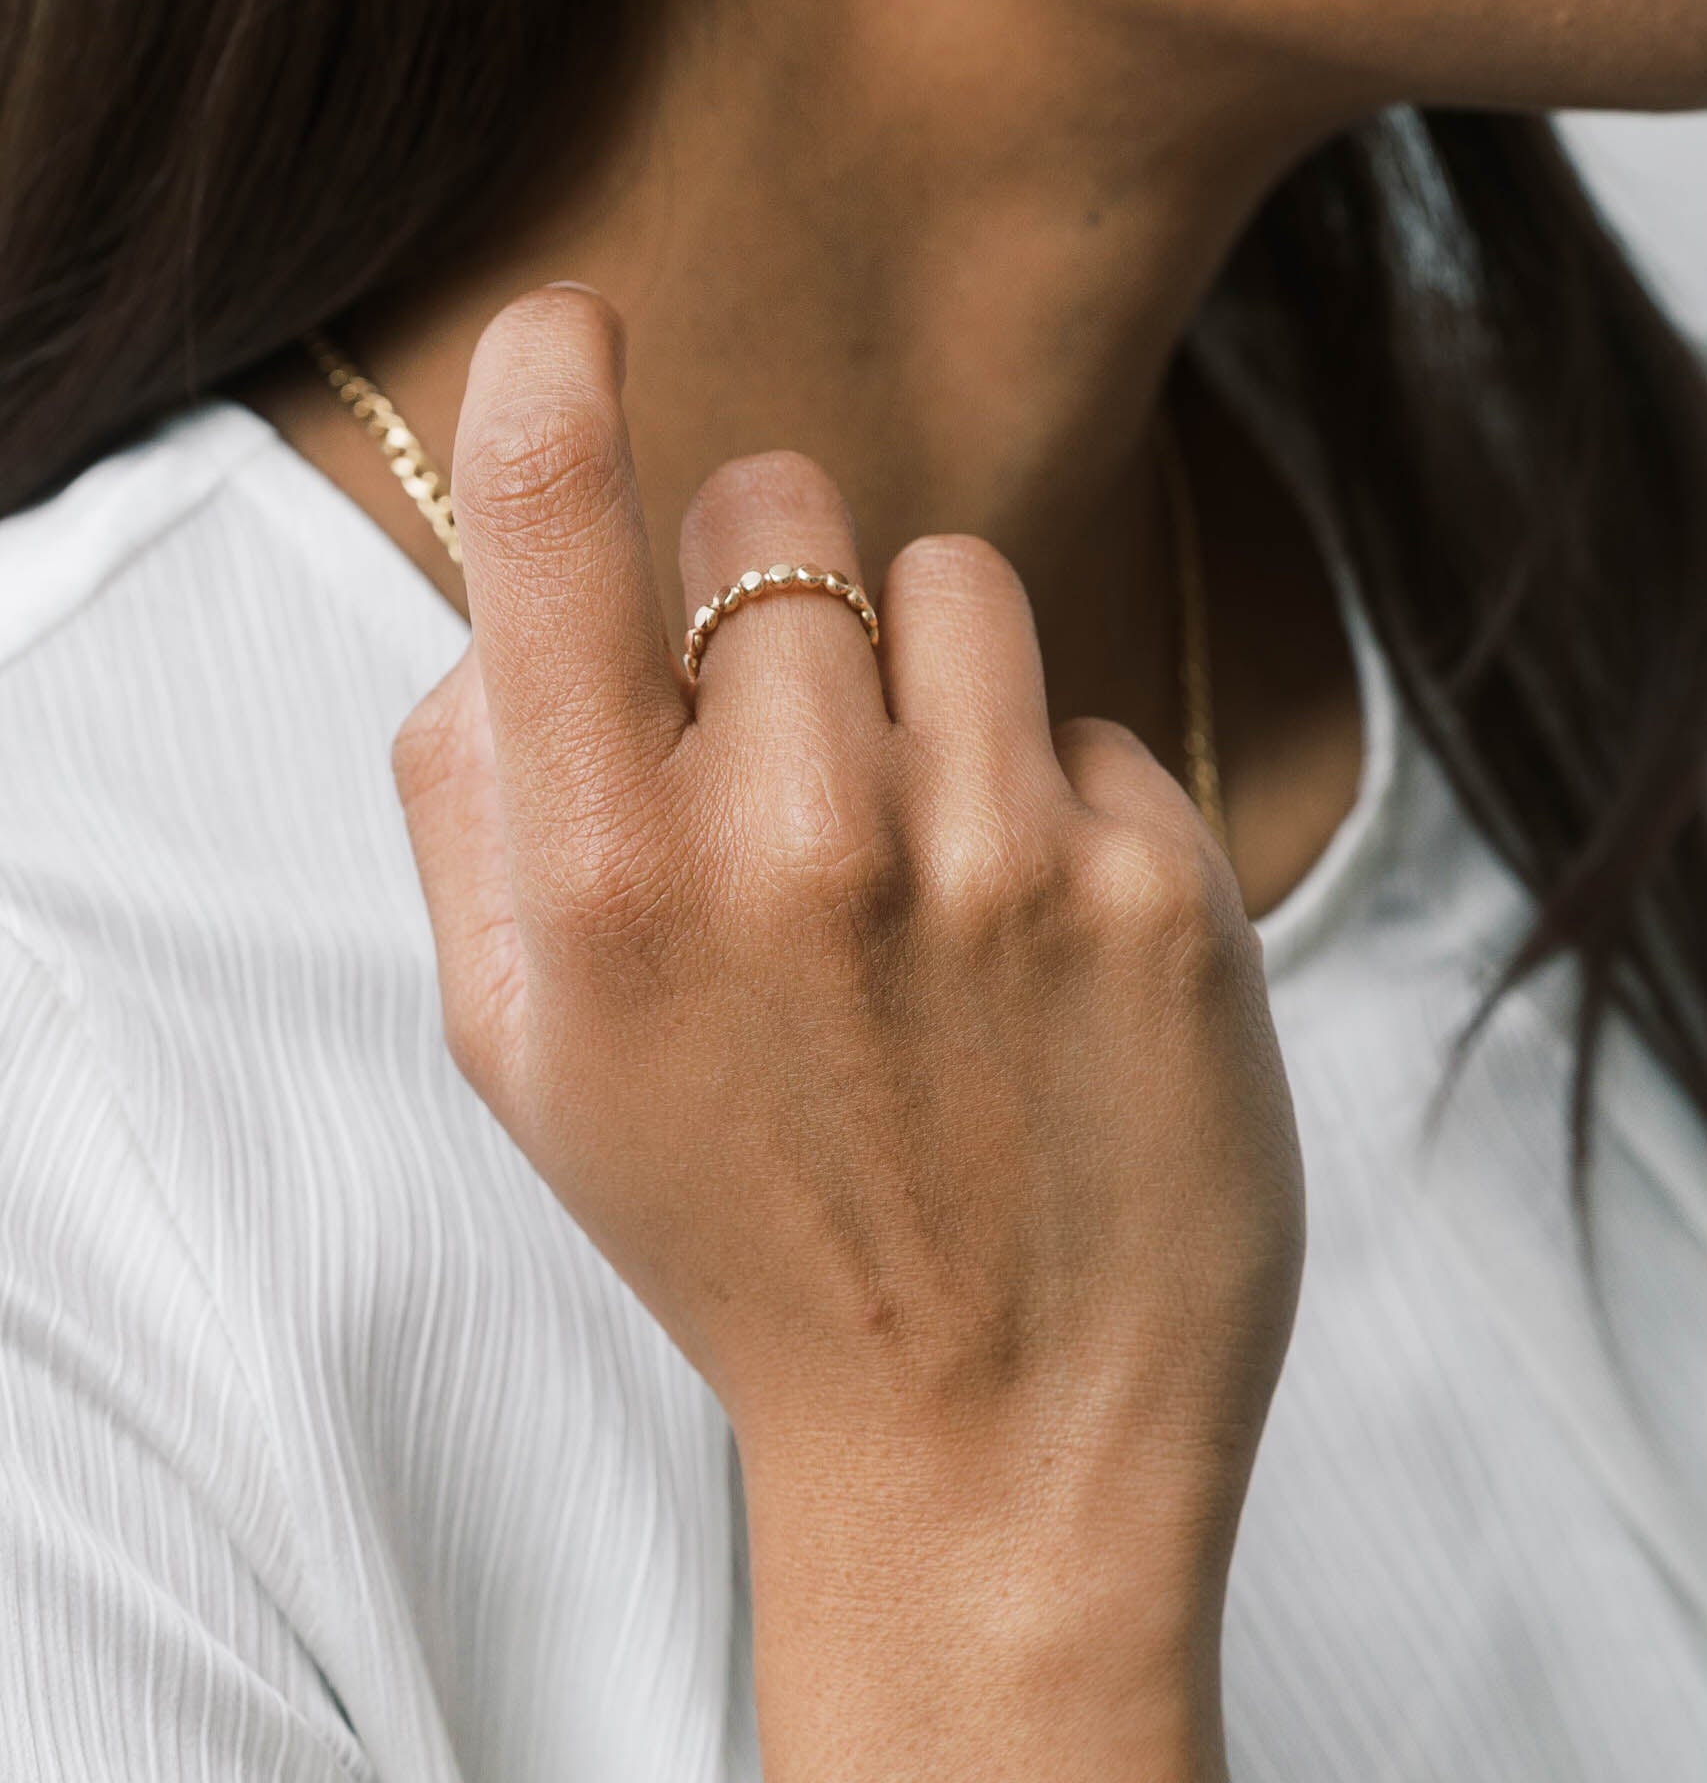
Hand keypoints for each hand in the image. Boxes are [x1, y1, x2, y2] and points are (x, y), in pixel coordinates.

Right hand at [396, 284, 1306, 1782]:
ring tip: (926, 865)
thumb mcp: (530, 1068)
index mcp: (606, 890)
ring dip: (930, 686)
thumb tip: (505, 620)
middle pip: (783, 524)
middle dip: (773, 607)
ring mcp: (996, 864)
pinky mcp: (1159, 892)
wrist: (990, 1451)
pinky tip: (1035, 956)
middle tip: (794, 763)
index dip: (554, 389)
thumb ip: (472, 817)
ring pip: (959, 586)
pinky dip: (1057, 804)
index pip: (555, 536)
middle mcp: (798, 850)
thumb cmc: (742, 1245)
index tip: (575, 330)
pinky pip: (1091, 722)